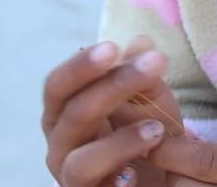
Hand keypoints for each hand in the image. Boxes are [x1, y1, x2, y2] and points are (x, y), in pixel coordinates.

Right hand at [42, 38, 186, 186]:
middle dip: (113, 87)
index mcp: (65, 113)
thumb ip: (144, 74)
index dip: (81, 66)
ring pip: (81, 161)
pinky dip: (115, 182)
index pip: (59, 85)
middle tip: (154, 65)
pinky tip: (135, 174)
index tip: (112, 47)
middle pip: (74, 113)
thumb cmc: (146, 136)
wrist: (157, 180)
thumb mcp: (152, 102)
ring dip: (121, 142)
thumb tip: (142, 42)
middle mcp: (61, 145)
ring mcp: (71, 178)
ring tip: (157, 129)